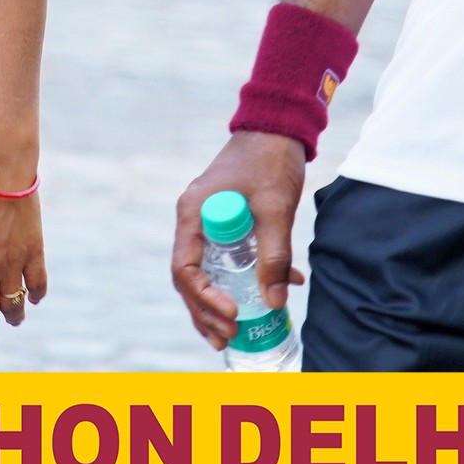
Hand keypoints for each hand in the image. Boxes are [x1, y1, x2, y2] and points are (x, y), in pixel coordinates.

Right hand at [171, 130, 305, 350]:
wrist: (277, 127)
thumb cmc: (271, 161)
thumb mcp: (275, 209)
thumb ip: (274, 254)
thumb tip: (275, 301)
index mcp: (194, 214)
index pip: (186, 268)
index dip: (205, 297)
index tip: (232, 313)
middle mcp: (194, 220)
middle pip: (190, 278)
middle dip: (207, 312)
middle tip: (229, 336)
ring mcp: (207, 222)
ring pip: (205, 273)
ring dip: (219, 304)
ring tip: (236, 332)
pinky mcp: (226, 223)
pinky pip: (226, 260)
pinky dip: (244, 281)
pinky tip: (274, 294)